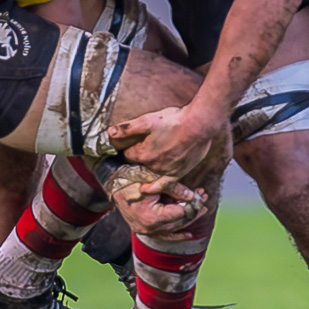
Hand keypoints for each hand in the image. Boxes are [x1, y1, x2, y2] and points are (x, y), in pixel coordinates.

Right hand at [102, 164, 207, 235]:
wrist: (113, 183)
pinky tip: (188, 234)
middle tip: (204, 199)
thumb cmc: (132, 178)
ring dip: (187, 218)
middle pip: (178, 222)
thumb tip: (193, 196)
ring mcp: (145, 231)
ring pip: (173, 229)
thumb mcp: (154, 180)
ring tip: (200, 208)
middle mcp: (148, 228)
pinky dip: (176, 233)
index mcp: (151, 217)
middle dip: (193, 210)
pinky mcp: (144, 229)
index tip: (202, 195)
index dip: (194, 204)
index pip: (180, 213)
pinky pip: (163, 235)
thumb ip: (174, 188)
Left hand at [109, 103, 228, 179]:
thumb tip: (109, 132)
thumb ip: (127, 128)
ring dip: (145, 171)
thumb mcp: (147, 120)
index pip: (127, 154)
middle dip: (137, 160)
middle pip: (138, 165)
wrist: (199, 125)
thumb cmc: (174, 120)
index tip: (130, 145)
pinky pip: (164, 184)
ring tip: (145, 167)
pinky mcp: (178, 173)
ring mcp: (165, 171)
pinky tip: (147, 189)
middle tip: (138, 154)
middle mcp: (152, 165)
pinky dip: (155, 187)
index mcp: (143, 153)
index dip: (129, 147)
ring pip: (150, 174)